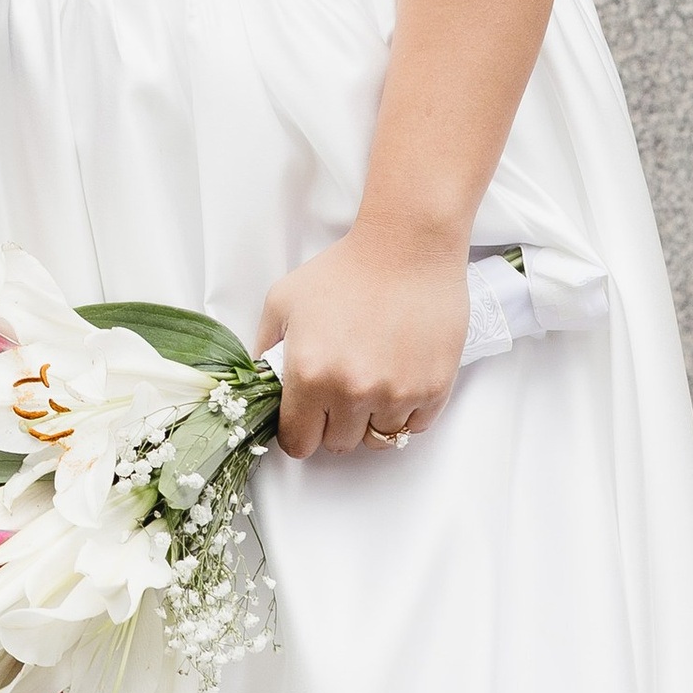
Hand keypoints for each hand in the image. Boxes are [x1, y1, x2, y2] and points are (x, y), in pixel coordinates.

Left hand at [259, 222, 468, 458]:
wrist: (406, 247)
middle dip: (334, 422)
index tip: (306, 419)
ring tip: (371, 379)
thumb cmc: (345, 269)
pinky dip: (404, 412)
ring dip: (371, 418)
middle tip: (339, 389)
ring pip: (377, 440)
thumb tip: (261, 382)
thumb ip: (265, 347)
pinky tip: (397, 377)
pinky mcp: (431, 390)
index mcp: (310, 374)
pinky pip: (414, 427)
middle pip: (338, 445)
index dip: (299, 431)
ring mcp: (395, 395)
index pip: (298, 442)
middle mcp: (351, 392)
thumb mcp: (284, 300)